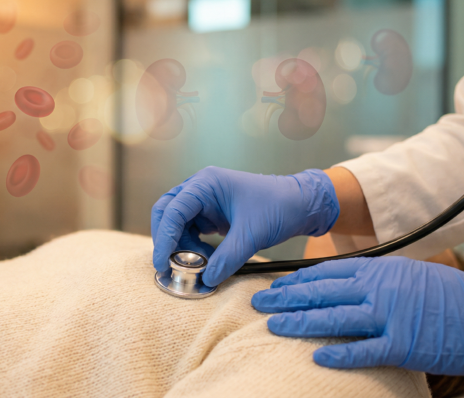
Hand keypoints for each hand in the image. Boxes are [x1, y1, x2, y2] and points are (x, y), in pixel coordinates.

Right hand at [151, 166, 338, 286]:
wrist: (301, 205)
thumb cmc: (279, 207)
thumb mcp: (252, 235)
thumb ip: (227, 258)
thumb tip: (205, 280)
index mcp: (206, 184)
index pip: (173, 210)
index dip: (164, 238)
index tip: (162, 262)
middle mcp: (201, 189)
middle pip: (167, 213)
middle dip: (166, 240)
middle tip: (168, 266)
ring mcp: (205, 202)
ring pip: (177, 225)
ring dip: (181, 247)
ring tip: (198, 266)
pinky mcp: (212, 215)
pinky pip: (191, 232)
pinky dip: (193, 248)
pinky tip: (206, 261)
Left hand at [251, 257, 463, 377]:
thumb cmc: (456, 298)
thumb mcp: (412, 276)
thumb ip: (379, 279)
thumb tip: (349, 286)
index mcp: (381, 270)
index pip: (328, 273)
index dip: (298, 281)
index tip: (274, 285)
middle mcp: (381, 289)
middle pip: (322, 293)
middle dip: (286, 298)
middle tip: (258, 302)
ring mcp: (391, 316)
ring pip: (334, 319)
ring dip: (300, 322)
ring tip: (272, 325)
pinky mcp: (403, 344)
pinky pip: (363, 351)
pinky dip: (338, 354)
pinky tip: (315, 357)